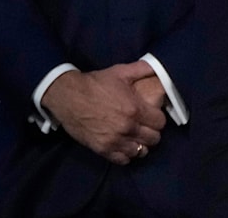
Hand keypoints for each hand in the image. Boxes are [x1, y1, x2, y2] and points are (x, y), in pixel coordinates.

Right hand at [42, 61, 166, 164]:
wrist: (66, 95)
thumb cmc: (93, 83)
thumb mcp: (118, 72)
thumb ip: (141, 69)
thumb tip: (157, 67)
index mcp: (135, 109)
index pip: (160, 123)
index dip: (156, 118)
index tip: (149, 116)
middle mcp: (128, 127)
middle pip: (153, 139)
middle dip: (149, 132)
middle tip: (141, 126)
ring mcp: (115, 140)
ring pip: (140, 151)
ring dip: (138, 144)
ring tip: (132, 137)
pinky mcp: (103, 148)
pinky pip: (123, 160)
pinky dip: (124, 154)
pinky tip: (121, 145)